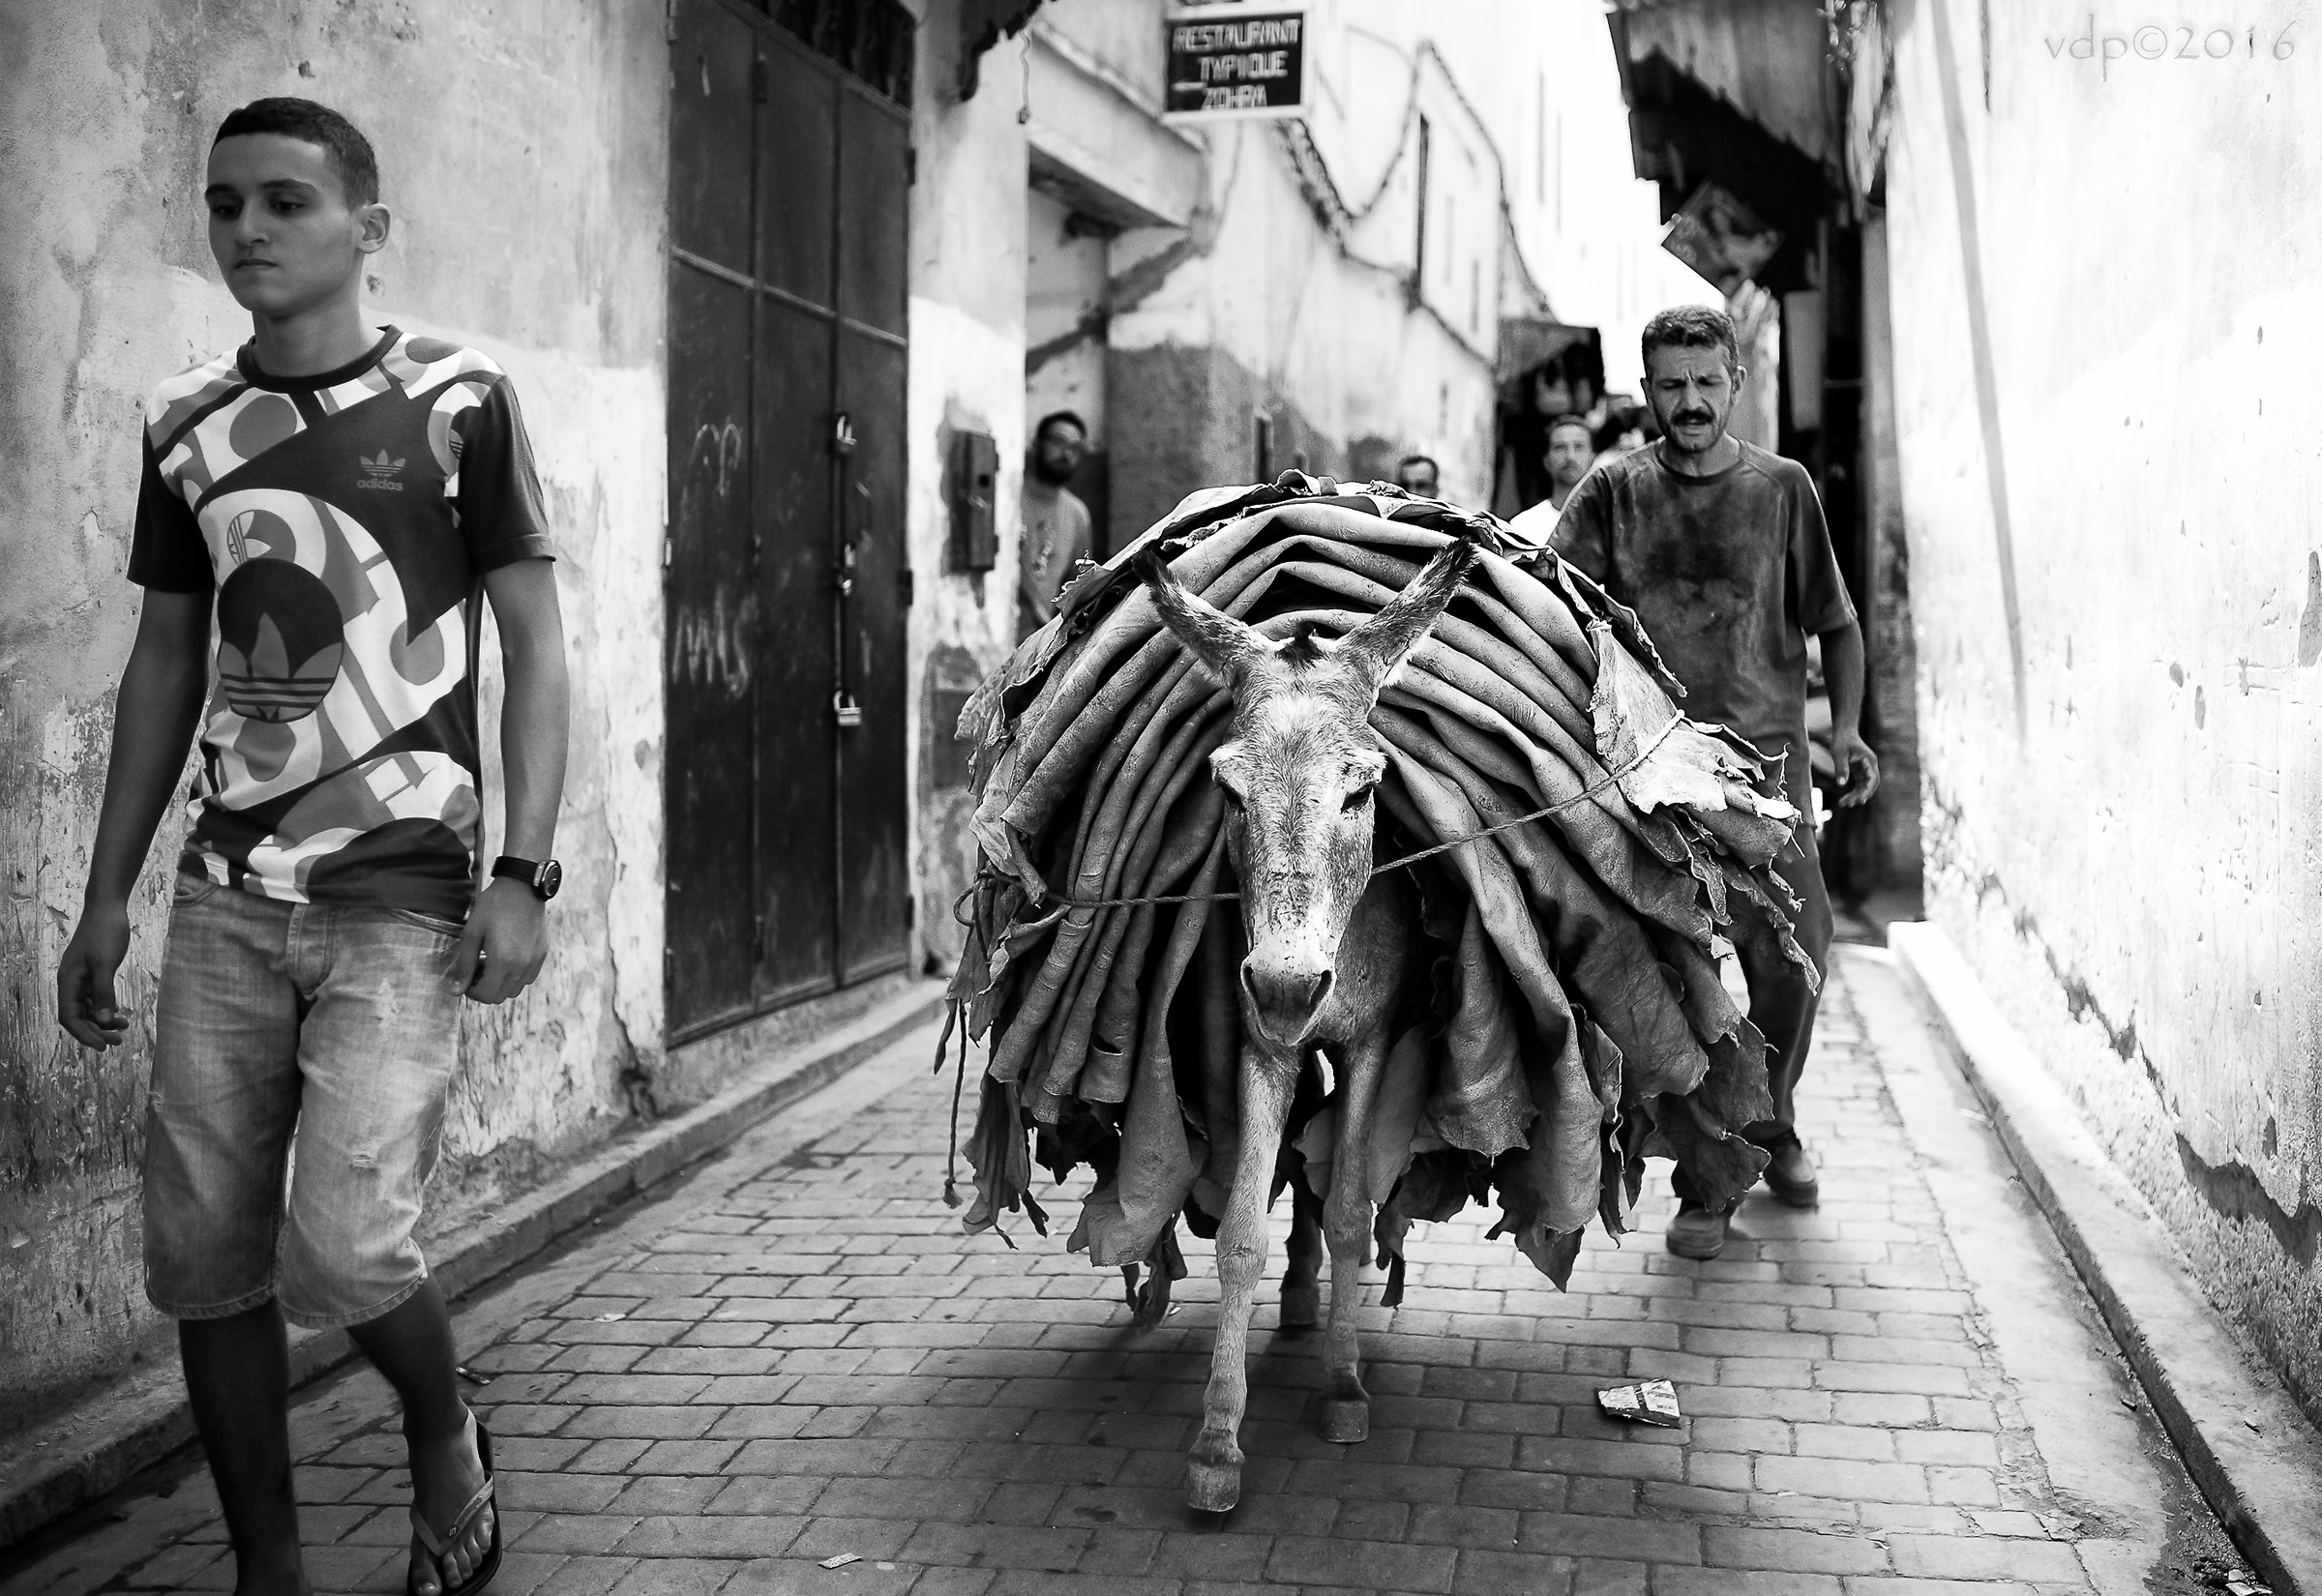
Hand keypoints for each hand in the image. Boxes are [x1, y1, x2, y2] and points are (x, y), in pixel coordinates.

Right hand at [57, 902, 132, 1048]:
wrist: (108, 907)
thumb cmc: (105, 931)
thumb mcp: (106, 963)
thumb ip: (104, 992)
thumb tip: (104, 1021)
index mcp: (68, 981)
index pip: (69, 1017)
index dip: (84, 1034)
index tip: (103, 1047)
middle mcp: (71, 982)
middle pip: (78, 1016)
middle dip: (96, 1031)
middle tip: (118, 1042)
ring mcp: (81, 978)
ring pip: (87, 1009)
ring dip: (102, 1022)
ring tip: (123, 1029)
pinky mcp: (92, 973)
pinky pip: (95, 998)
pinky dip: (105, 1008)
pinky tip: (119, 1015)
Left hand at [449, 879, 548, 1002]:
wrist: (522, 887)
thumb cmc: (493, 906)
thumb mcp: (472, 934)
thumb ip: (464, 965)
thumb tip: (455, 991)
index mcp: (502, 961)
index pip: (486, 995)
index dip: (472, 992)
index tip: (466, 978)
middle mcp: (521, 966)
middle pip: (500, 996)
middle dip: (484, 989)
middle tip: (476, 970)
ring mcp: (534, 961)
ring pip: (514, 990)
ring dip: (500, 983)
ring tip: (491, 963)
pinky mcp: (541, 955)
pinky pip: (527, 978)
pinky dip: (514, 976)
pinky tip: (507, 958)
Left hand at [1830, 728, 1880, 807]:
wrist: (1844, 731)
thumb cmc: (1842, 741)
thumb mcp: (1839, 754)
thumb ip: (1841, 769)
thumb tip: (1841, 785)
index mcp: (1869, 761)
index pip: (1872, 779)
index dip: (1867, 790)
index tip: (1861, 800)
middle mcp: (1871, 766)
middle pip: (1870, 785)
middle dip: (1860, 796)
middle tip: (1848, 804)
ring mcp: (1867, 769)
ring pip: (1865, 787)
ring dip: (1856, 796)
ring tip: (1843, 804)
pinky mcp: (1861, 771)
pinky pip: (1860, 785)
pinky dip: (1854, 792)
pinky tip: (1845, 799)